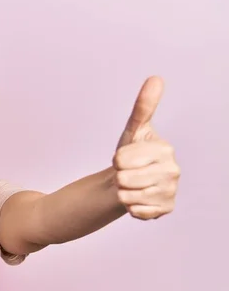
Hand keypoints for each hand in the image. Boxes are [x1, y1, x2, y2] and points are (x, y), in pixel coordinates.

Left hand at [113, 76, 180, 219]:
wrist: (129, 180)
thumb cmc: (131, 154)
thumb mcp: (133, 129)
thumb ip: (143, 107)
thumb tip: (155, 79)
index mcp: (165, 149)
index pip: (122, 159)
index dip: (117, 159)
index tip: (124, 158)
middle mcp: (173, 171)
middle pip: (125, 178)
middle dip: (119, 177)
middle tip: (127, 173)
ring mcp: (170, 192)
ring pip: (128, 196)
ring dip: (123, 192)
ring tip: (131, 185)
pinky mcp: (165, 209)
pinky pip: (135, 211)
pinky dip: (130, 207)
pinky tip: (137, 199)